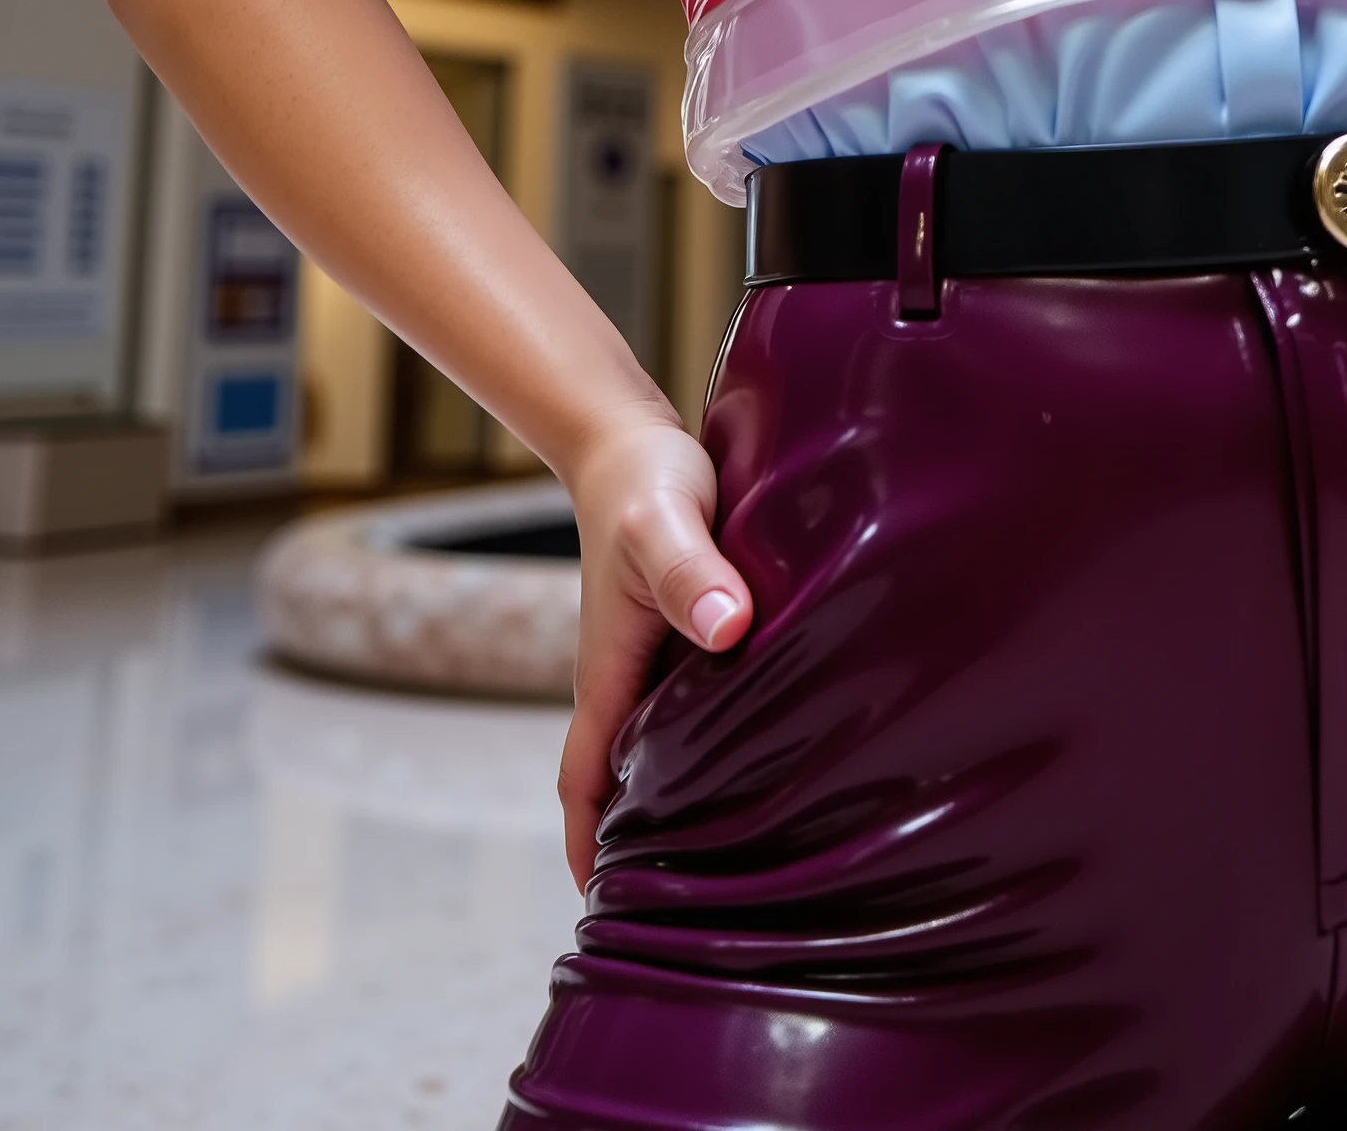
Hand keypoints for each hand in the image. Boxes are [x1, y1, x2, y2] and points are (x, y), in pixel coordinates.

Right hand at [555, 413, 750, 888]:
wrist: (632, 439)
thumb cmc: (648, 483)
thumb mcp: (668, 525)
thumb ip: (695, 572)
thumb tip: (729, 629)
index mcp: (608, 672)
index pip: (586, 779)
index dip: (590, 846)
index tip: (604, 907)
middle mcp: (624, 676)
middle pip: (622, 778)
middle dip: (637, 840)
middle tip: (682, 904)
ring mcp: (652, 656)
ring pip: (658, 745)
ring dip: (677, 792)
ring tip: (732, 849)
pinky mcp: (684, 632)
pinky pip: (687, 704)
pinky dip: (708, 740)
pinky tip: (760, 750)